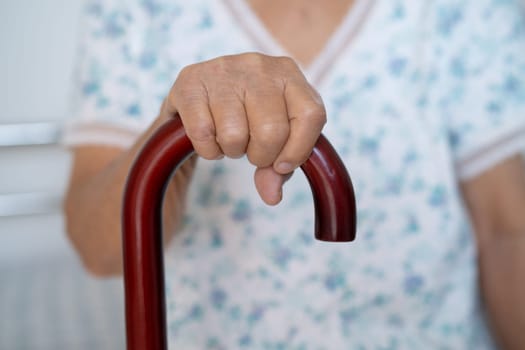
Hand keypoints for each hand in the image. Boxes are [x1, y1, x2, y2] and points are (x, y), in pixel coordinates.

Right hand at [161, 53, 325, 204]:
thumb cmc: (246, 117)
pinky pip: (203, 134)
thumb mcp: (275, 137)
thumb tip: (271, 195)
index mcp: (289, 73)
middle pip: (272, 131)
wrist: (199, 98)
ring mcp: (223, 70)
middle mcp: (259, 65)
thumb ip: (280, 169)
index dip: (299, 150)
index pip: (311, 116)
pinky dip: (207, 149)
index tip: (282, 164)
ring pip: (235, 136)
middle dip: (261, 155)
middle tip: (250, 150)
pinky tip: (209, 136)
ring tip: (229, 137)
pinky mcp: (190, 82)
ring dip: (232, 151)